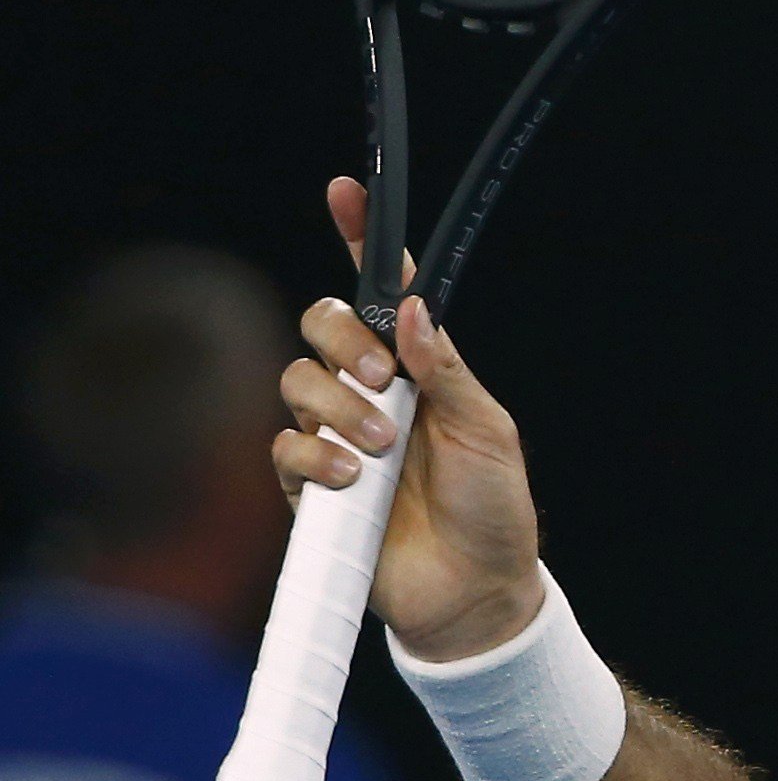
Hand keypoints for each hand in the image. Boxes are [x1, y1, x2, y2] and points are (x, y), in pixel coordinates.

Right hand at [272, 177, 544, 659]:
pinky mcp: (310, 485)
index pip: (383, 293)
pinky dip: (313, 457)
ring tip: (380, 450)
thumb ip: (444, 371)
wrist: (474, 591)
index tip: (347, 190)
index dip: (361, 239)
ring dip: (336, 409)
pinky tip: (350, 481)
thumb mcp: (486, 430)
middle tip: (382, 381)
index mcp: (420, 368)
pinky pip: (283, 448)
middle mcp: (372, 392)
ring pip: (295, 382)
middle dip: (343, 342)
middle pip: (322, 325)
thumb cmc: (492, 508)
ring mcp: (336, 436)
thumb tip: (410, 309)